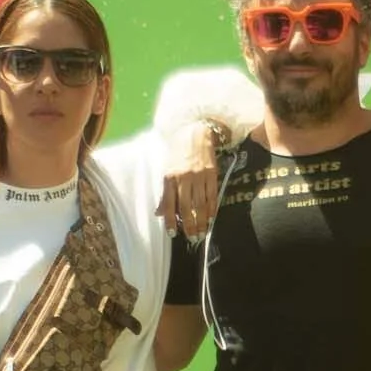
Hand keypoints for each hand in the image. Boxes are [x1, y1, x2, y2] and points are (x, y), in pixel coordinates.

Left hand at [157, 119, 222, 236]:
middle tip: (192, 238)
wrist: (196, 132)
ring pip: (200, 204)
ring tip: (202, 233)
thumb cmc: (178, 153)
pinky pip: (212, 195)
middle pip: (186, 207)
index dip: (171, 221)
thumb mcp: (167, 171)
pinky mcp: (212, 173)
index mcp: (170, 178)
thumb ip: (165, 194)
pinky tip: (211, 218)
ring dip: (201, 221)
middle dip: (189, 225)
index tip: (173, 233)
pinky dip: (212, 209)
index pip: (169, 204)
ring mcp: (199, 176)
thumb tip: (159, 213)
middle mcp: (184, 178)